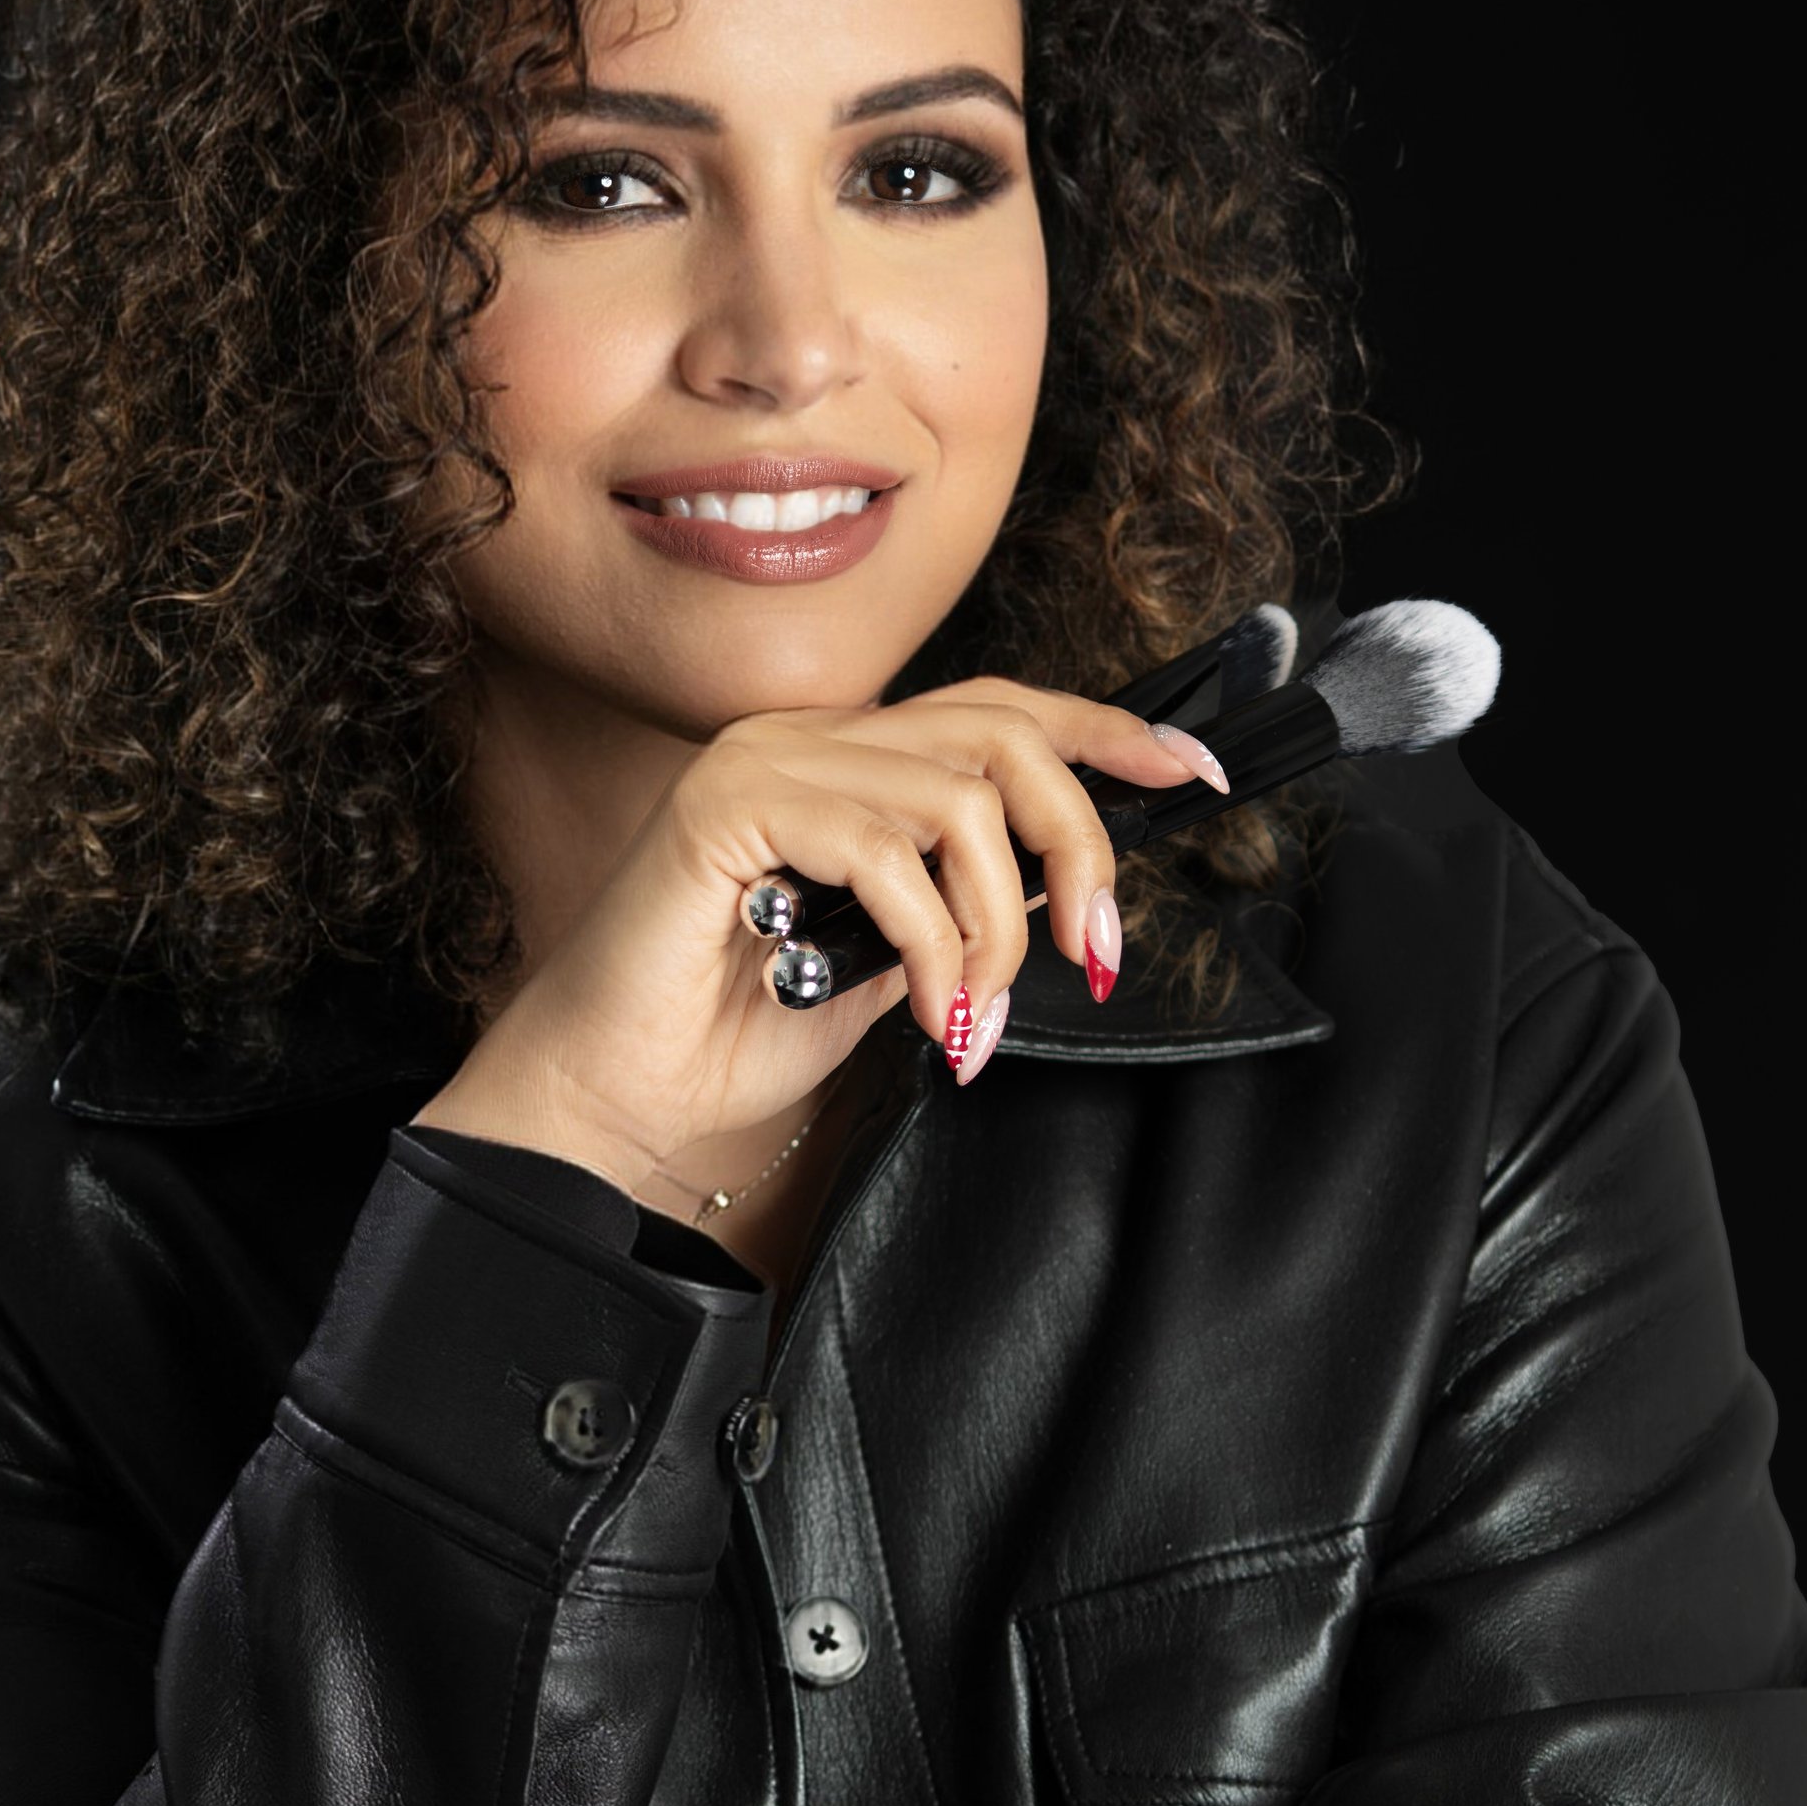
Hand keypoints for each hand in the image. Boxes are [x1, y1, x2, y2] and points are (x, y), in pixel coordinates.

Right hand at [410, 680, 1211, 1189]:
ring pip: (957, 797)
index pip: (999, 708)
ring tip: (966, 1013)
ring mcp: (762, 760)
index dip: (1107, 734)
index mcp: (843, 760)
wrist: (612, 1097)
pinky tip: (919, 1011)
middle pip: (1001, 735)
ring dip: (995, 925)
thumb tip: (1065, 893)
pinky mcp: (725, 804)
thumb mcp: (888, 966)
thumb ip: (961, 909)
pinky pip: (883, 848)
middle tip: (1090, 956)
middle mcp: (804, 737)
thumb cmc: (729, 1040)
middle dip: (1076, 848)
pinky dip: (929, 942)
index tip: (1194, 773)